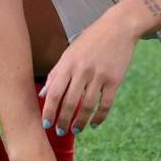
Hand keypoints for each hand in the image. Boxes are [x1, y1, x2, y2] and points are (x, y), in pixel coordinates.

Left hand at [39, 16, 135, 134]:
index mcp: (68, 63)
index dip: (49, 110)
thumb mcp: (69, 53)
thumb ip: (56, 73)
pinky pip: (106, 104)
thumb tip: (43, 94)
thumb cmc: (89, 42)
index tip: (45, 124)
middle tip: (59, 132)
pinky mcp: (115, 80)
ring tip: (75, 130)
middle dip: (62, 120)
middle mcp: (82, 70)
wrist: (117, 28)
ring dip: (80, 121)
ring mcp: (99, 76)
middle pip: (69, 102)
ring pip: (87, 106)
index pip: (54, 92)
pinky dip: (99, 117)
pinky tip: (93, 124)